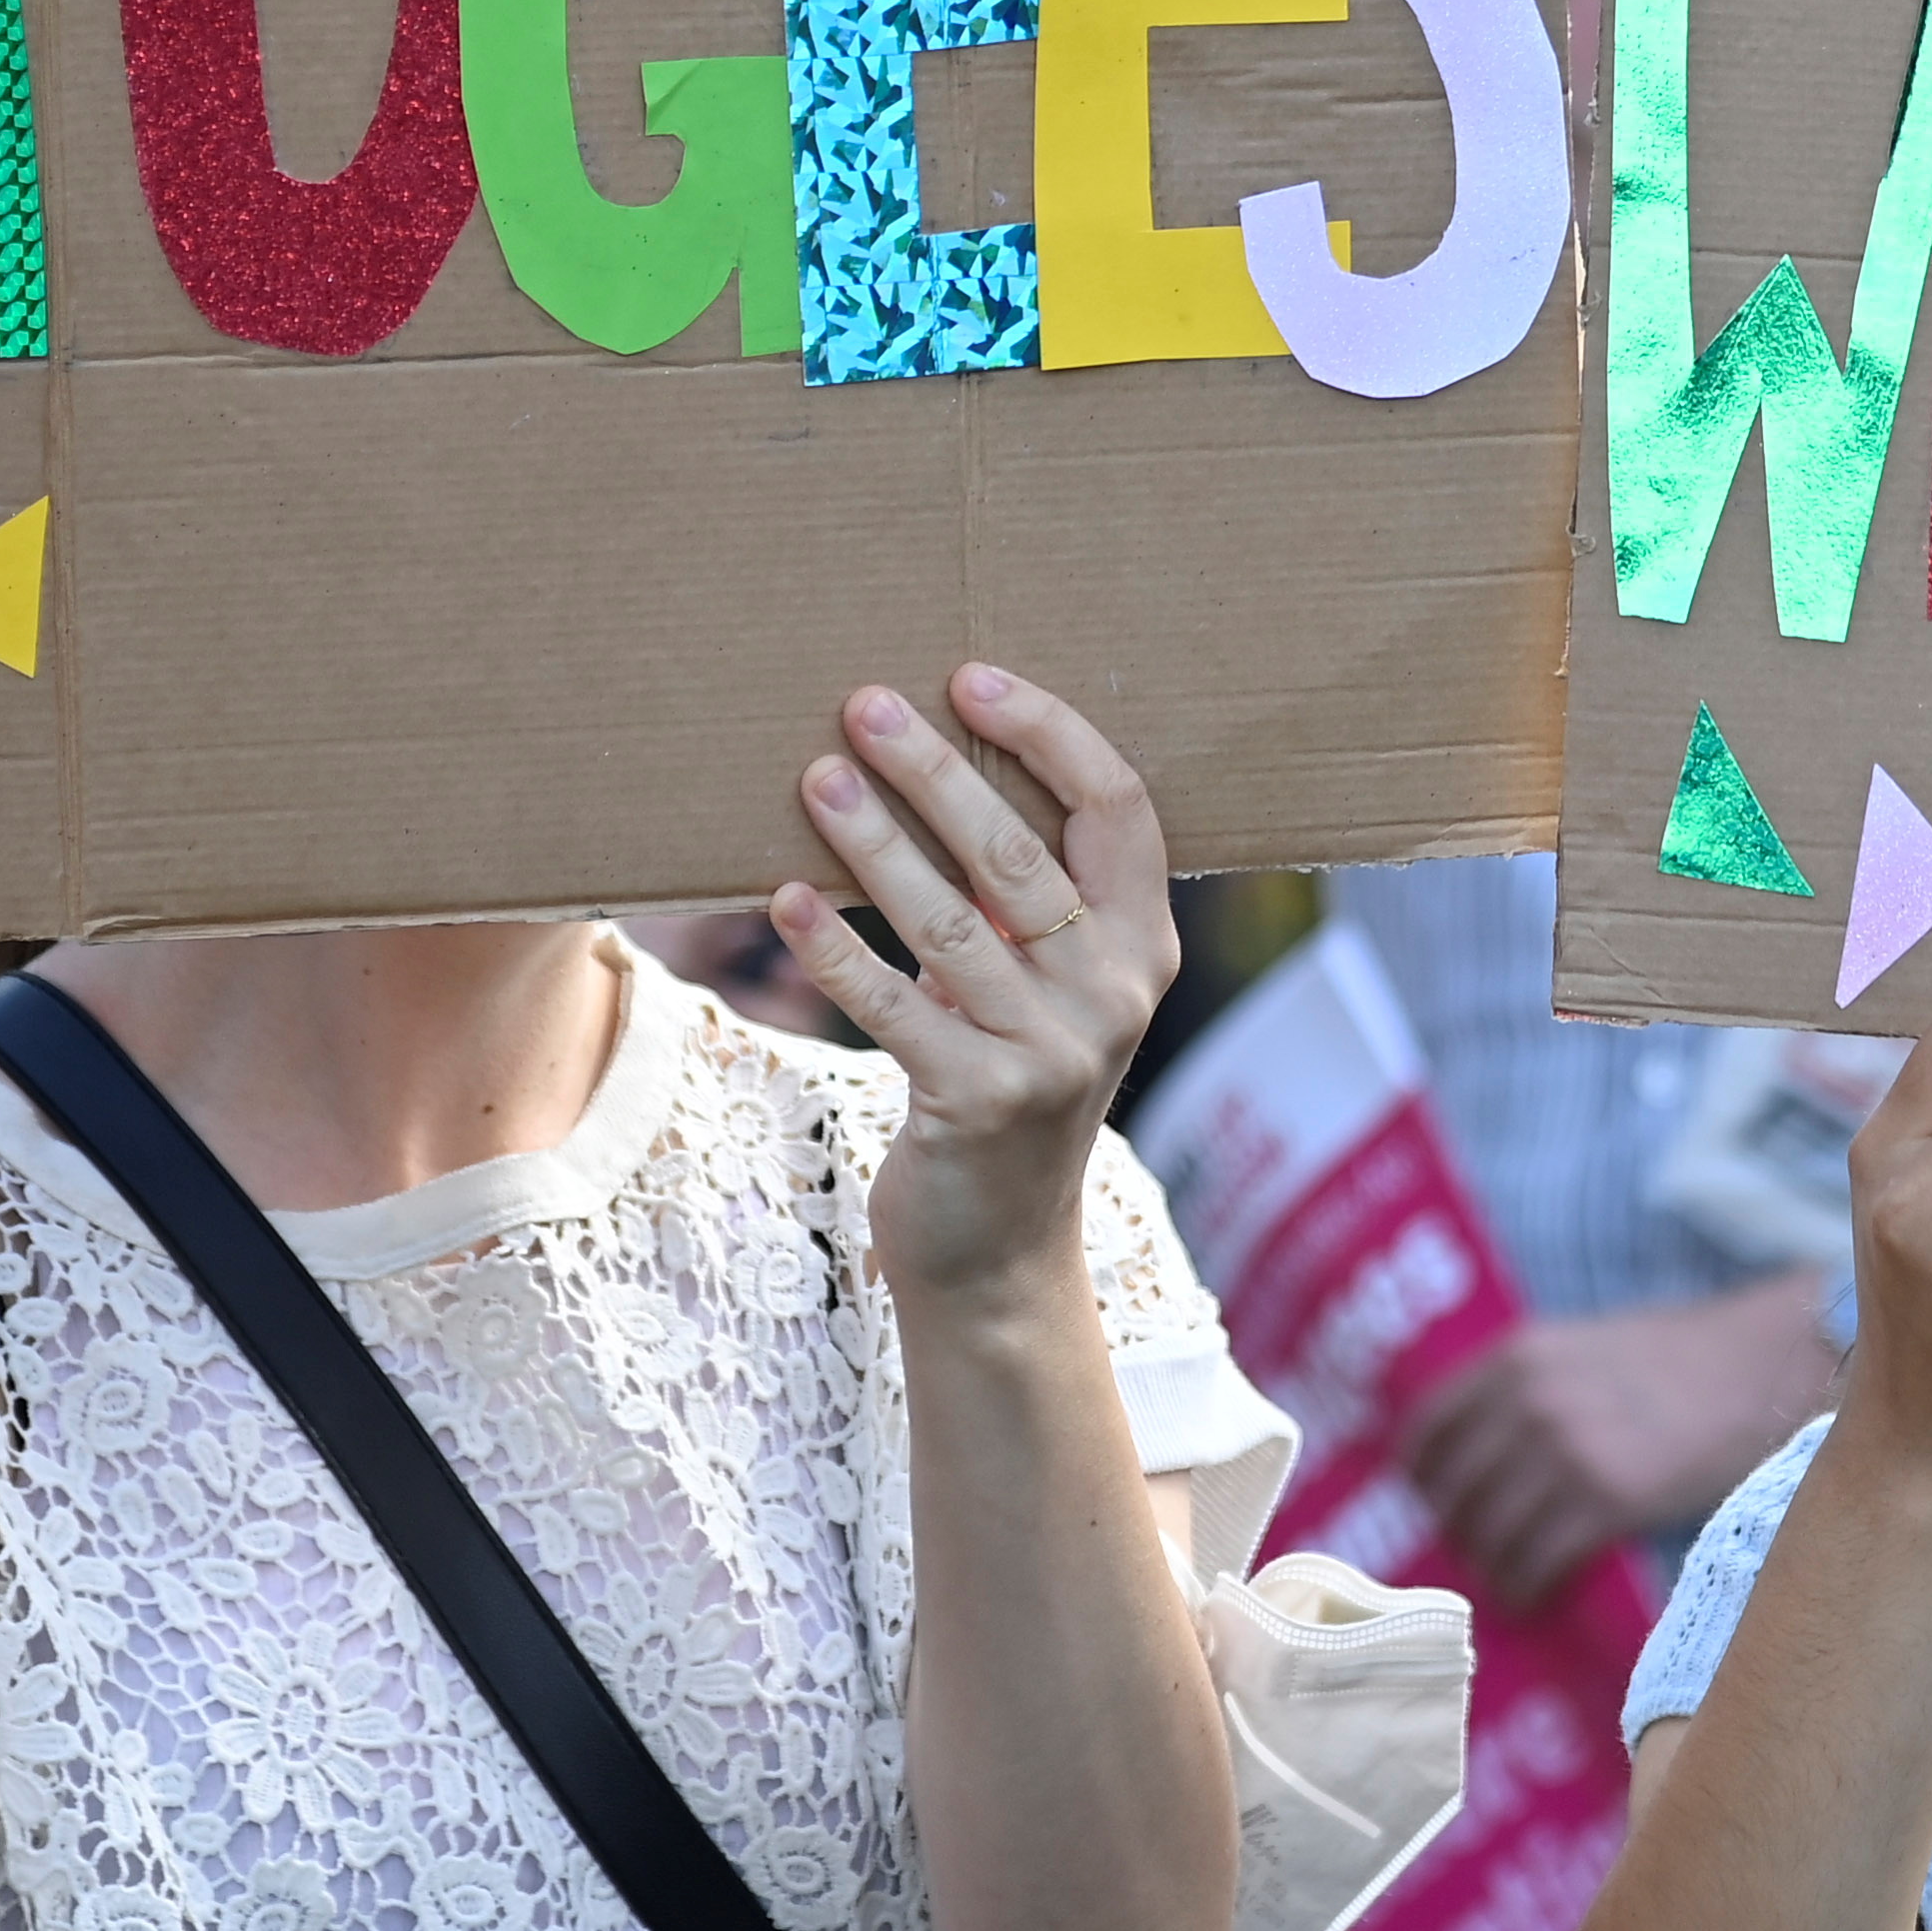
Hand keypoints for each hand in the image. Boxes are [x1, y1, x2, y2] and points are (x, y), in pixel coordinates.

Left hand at [774, 665, 1175, 1305]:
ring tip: (816, 779)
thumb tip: (929, 763)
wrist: (999, 1251)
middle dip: (938, 771)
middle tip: (866, 706)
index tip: (971, 679)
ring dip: (874, 842)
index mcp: (1146, 945)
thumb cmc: (1005, 1083)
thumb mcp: (1045, 989)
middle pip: (1021, 854)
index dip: (1050, 734)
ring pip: (949, 922)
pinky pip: (892, 1004)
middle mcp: (1113, 993)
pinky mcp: (975, 1103)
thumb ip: (1022, 900)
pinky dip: (834, 949)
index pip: (1119, 808)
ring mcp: (1049, 1053)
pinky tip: (785, 898)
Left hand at [1403, 1275, 1842, 1609]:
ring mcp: (1566, 1451)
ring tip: (1504, 1577)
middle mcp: (1530, 1401)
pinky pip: (1536, 1562)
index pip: (1429, 1429)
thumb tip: (1479, 1453)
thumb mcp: (1586, 1347)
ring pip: (1490, 1534)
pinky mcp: (1607, 1501)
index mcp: (1518, 1356)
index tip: (1433, 1501)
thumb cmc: (1681, 1360)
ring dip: (1490, 1566)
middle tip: (1472, 1550)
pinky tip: (1533, 1592)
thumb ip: (1530, 1387)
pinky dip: (1525, 1586)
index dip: (1423, 1477)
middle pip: (1453, 1491)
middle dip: (1457, 1530)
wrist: (1765, 1366)